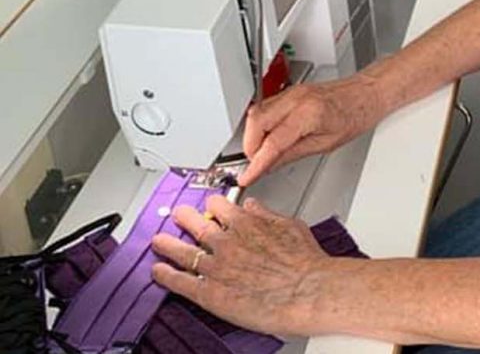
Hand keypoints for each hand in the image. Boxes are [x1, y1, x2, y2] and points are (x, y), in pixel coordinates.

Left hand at [151, 195, 341, 335]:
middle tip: (178, 215)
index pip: (220, 206)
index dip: (213, 203)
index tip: (210, 203)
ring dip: (167, 245)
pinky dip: (166, 276)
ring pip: (182, 252)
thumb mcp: (290, 226)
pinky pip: (180, 282)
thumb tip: (255, 206)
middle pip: (197, 224)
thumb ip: (267, 215)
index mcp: (245, 223)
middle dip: (184, 217)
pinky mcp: (209, 292)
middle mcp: (226, 242)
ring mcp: (215, 267)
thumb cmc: (303, 262)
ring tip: (158, 241)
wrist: (304, 291)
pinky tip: (158, 272)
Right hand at [239, 72, 384, 186]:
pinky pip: (265, 106)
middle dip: (250, 147)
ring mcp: (291, 92)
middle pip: (256, 122)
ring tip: (262, 153)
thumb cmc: (355, 115)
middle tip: (255, 164)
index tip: (247, 176)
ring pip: (256, 112)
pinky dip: (260, 123)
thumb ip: (293, 154)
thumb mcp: (326, 144)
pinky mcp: (290, 90)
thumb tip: (270, 166)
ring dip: (253, 135)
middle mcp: (296, 99)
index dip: (257, 162)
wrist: (366, 93)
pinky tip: (267, 137)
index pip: (273, 142)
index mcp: (308, 113)